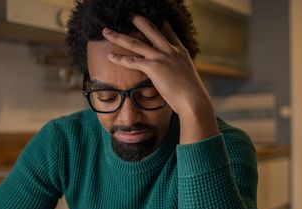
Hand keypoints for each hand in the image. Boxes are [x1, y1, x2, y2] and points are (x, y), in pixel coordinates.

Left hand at [102, 15, 218, 143]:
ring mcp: (162, 57)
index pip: (169, 32)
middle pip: (151, 30)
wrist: (194, 100)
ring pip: (135, 43)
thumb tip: (175, 78)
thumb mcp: (188, 78)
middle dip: (139, 21)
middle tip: (130, 15)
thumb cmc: (192, 95)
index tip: (156, 17)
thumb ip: (179, 72)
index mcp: (181, 52)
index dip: (161, 24)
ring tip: (106, 31)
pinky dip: (120, 59)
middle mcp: (171, 50)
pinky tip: (109, 56)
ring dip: (118, 36)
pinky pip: (132, 61)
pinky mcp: (154, 67)